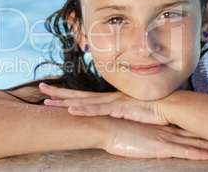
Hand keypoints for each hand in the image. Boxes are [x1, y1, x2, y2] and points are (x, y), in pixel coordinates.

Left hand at [39, 83, 167, 124]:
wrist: (168, 105)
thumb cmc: (150, 110)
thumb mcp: (129, 112)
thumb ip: (118, 114)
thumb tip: (109, 119)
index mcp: (107, 99)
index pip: (82, 97)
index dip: (65, 94)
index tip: (50, 92)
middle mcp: (106, 98)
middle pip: (77, 95)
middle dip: (57, 93)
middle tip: (39, 88)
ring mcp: (111, 102)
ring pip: (82, 102)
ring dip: (64, 103)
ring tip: (46, 103)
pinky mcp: (118, 107)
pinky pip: (98, 110)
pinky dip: (84, 110)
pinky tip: (71, 111)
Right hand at [102, 119, 207, 159]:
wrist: (105, 125)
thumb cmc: (111, 125)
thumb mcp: (125, 124)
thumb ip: (133, 125)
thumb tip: (133, 126)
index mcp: (156, 124)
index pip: (180, 125)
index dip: (195, 125)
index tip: (207, 124)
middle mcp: (163, 129)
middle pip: (192, 132)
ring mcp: (163, 137)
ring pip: (193, 142)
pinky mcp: (160, 146)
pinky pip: (185, 152)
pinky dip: (199, 153)